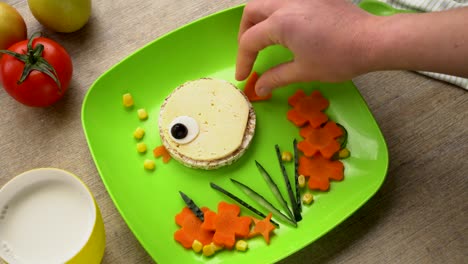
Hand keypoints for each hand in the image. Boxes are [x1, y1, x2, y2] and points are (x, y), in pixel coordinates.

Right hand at [236, 0, 374, 95]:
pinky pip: (287, 0)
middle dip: (245, 33)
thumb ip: (276, 78)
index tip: (244, 76)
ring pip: (268, 0)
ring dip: (259, 19)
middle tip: (249, 53)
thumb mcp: (303, 71)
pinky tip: (286, 26)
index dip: (243, 60)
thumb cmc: (339, 58)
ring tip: (263, 38)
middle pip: (252, 12)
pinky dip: (278, 12)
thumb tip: (258, 88)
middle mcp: (287, 3)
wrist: (372, 41)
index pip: (250, 41)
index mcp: (280, 23)